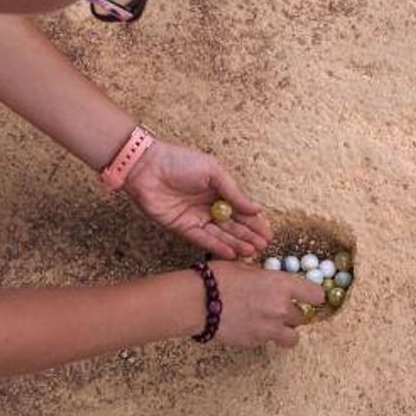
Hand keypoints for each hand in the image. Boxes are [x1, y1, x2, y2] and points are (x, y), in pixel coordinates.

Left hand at [124, 141, 271, 258]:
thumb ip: (234, 193)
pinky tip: (231, 253)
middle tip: (263, 247)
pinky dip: (216, 246)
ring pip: (220, 234)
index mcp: (218, 191)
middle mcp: (209, 206)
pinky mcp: (181, 227)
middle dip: (248, 236)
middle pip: (232, 225)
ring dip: (236, 243)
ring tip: (251, 251)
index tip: (267, 234)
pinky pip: (202, 239)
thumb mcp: (214, 172)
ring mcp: (195, 218)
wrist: (147, 166)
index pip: (241, 210)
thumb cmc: (180, 162)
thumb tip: (257, 209)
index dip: (254, 223)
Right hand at [210, 261, 325, 348]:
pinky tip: (248, 326)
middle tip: (276, 308)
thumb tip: (270, 282)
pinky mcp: (257, 342)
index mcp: (283, 285)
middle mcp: (282, 309)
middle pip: (302, 317)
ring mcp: (270, 329)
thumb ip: (266, 278)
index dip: (313, 296)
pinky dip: (263, 336)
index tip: (308, 297)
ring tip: (270, 324)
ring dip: (285, 330)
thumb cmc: (219, 278)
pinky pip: (268, 341)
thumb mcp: (247, 268)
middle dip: (291, 313)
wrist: (197, 302)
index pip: (316, 295)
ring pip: (291, 337)